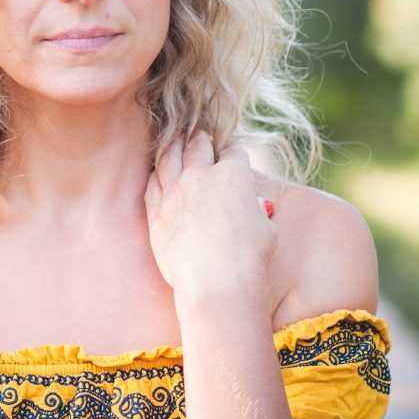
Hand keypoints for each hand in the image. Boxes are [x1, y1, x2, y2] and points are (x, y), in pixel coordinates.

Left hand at [144, 130, 278, 311]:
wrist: (215, 283)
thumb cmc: (249, 259)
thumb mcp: (266, 228)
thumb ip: (255, 209)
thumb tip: (252, 205)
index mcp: (233, 174)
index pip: (233, 152)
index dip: (234, 153)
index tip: (232, 156)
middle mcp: (201, 175)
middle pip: (197, 145)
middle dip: (200, 138)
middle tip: (199, 135)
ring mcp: (174, 191)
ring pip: (168, 156)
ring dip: (172, 145)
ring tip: (173, 140)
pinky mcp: (156, 211)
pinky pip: (152, 183)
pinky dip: (156, 174)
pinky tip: (157, 172)